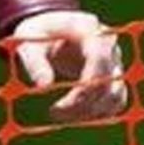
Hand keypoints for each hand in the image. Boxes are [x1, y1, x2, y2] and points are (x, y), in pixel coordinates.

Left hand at [12, 10, 127, 121]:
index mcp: (89, 28)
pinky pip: (115, 103)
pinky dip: (97, 113)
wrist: (49, 32)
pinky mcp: (114, 78)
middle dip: (83, 103)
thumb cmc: (38, 34)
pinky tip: (73, 116)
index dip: (85, 85)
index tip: (62, 104)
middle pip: (108, 81)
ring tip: (60, 115)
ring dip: (90, 112)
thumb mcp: (28, 41)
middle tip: (54, 113)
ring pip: (115, 96)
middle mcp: (108, 45)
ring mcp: (114, 62)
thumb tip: (43, 85)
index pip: (99, 58)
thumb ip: (34, 61)